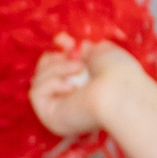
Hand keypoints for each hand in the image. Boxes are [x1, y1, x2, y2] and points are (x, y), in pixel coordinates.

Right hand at [30, 37, 146, 138]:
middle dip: (57, 59)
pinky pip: (36, 92)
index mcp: (82, 86)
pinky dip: (52, 83)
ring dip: (58, 68)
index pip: (57, 66)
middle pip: (43, 70)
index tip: (66, 41)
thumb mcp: (98, 50)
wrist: (120, 91)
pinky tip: (71, 88)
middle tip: (75, 57)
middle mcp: (69, 100)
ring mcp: (58, 110)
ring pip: (38, 79)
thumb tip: (60, 40)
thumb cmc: (118, 72)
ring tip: (79, 70)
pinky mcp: (49, 117)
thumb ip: (79, 47)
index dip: (59, 51)